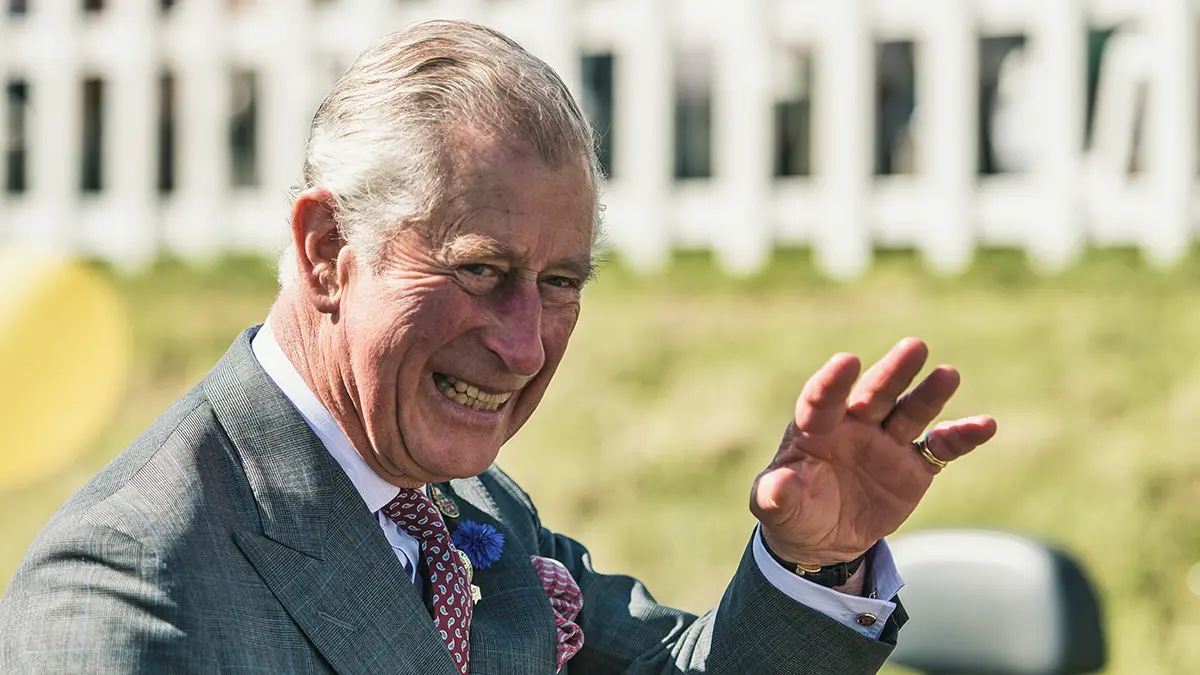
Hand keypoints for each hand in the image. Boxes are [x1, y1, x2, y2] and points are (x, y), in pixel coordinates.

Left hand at [750, 338, 996, 565]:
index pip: (822, 400)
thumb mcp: (775, 508)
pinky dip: (962, 436)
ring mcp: (886, 443)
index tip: (846, 361)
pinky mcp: (914, 467)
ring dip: (929, 395)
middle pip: (874, 394)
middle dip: (892, 372)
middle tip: (914, 347)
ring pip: (910, 412)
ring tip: (948, 374)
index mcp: (815, 429)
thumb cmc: (792, 511)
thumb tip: (778, 489)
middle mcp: (854, 426)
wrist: (822, 539)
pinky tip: (985, 425)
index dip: (833, 383)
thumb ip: (775, 496)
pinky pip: (940, 448)